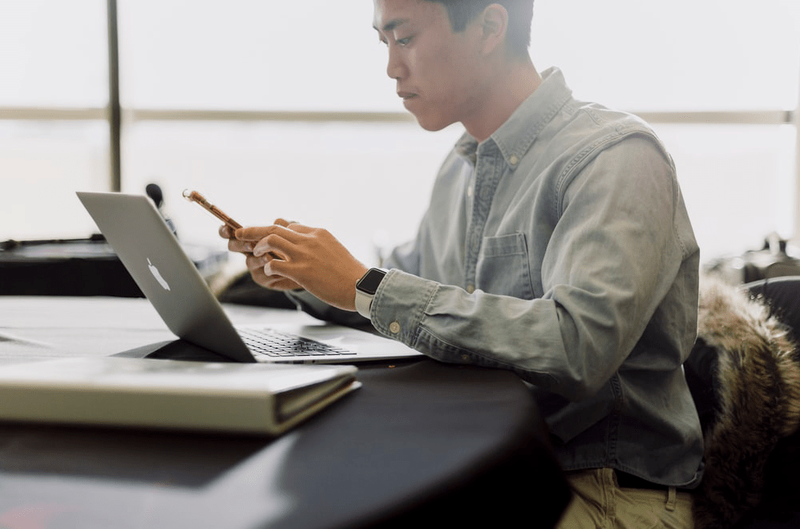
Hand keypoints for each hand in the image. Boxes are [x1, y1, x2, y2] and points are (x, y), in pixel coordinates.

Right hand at [220, 218, 302, 291]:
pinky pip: (261, 275)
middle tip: (251, 245)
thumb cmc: (299, 246)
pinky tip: (281, 268)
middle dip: (240, 244)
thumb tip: (277, 221)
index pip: (234, 231)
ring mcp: (256, 265)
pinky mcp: (264, 278)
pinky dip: (271, 270)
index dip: (226, 230)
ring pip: (249, 261)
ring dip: (258, 258)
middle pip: (234, 246)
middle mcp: (251, 250)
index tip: (227, 228)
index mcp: (254, 236)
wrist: (309, 267)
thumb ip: (285, 226)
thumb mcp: (294, 232)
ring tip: (269, 257)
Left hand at [249, 222, 366, 310]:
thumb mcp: (333, 249)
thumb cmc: (349, 273)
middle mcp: (309, 239)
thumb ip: (317, 244)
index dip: (273, 229)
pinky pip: (274, 264)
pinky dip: (268, 267)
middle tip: (239, 232)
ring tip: (256, 254)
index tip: (264, 235)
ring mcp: (304, 255)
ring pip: (271, 240)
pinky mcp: (301, 271)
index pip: (289, 224)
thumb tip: (304, 245)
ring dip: (258, 247)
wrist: (360, 286)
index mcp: (318, 233)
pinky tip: (269, 272)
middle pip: (274, 227)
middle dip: (253, 229)